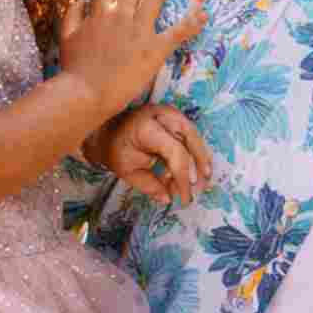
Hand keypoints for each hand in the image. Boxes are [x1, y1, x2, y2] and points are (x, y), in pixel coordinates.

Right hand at [58, 0, 205, 120]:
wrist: (86, 92)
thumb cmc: (75, 68)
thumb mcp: (66, 36)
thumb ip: (71, 13)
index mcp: (100, 12)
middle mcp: (121, 14)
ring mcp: (140, 29)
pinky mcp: (155, 48)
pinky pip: (178, 30)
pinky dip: (192, 19)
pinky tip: (203, 10)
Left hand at [83, 105, 213, 206]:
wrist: (108, 130)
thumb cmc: (116, 149)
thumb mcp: (128, 170)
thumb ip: (149, 185)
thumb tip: (168, 199)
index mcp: (147, 127)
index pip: (176, 152)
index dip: (183, 176)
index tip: (184, 197)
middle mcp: (162, 115)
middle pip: (191, 139)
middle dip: (198, 166)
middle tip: (200, 188)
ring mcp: (170, 113)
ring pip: (194, 135)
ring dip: (201, 159)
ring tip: (204, 181)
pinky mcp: (174, 117)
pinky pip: (190, 135)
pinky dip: (195, 153)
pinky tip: (199, 170)